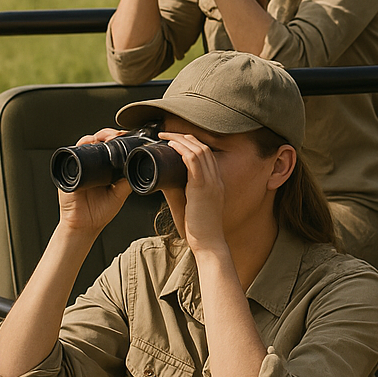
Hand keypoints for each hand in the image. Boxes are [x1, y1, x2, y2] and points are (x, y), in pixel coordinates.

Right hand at [56, 128, 131, 235]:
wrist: (84, 226)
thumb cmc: (100, 212)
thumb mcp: (119, 194)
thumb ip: (127, 182)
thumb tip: (137, 169)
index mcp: (104, 170)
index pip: (109, 148)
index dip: (116, 139)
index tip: (125, 136)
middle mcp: (91, 166)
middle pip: (97, 143)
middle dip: (106, 134)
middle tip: (116, 135)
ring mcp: (79, 168)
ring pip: (85, 145)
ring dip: (94, 137)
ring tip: (105, 137)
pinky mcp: (69, 172)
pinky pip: (72, 155)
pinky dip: (80, 146)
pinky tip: (88, 143)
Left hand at [157, 132, 227, 254]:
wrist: (209, 243)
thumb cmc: (199, 228)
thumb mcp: (189, 205)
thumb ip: (178, 191)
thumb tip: (161, 179)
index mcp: (215, 182)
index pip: (207, 154)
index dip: (191, 143)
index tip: (175, 140)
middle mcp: (216, 179)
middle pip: (204, 148)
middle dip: (185, 137)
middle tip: (167, 133)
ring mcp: (212, 182)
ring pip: (199, 150)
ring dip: (181, 140)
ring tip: (165, 136)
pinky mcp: (202, 188)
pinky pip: (194, 162)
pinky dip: (182, 150)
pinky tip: (171, 146)